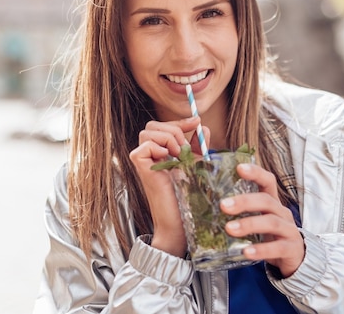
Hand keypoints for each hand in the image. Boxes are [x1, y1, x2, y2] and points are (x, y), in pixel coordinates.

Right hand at [128, 116, 208, 256]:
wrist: (181, 222)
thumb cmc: (188, 199)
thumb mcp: (197, 166)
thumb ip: (198, 147)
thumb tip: (202, 126)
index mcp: (162, 152)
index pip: (164, 126)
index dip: (181, 121)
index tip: (197, 122)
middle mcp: (150, 155)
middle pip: (153, 125)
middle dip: (173, 128)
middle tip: (186, 147)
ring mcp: (143, 162)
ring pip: (147, 132)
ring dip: (168, 138)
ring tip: (179, 156)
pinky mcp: (140, 169)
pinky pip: (143, 146)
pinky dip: (158, 148)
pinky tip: (169, 161)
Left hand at [220, 163, 304, 277]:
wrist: (295, 259)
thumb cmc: (271, 235)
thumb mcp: (259, 219)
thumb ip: (241, 212)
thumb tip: (207, 206)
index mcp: (273, 203)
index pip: (268, 181)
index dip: (256, 173)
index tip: (239, 168)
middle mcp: (282, 213)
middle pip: (266, 201)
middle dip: (245, 202)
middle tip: (223, 206)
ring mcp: (289, 231)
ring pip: (271, 223)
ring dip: (249, 224)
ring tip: (229, 229)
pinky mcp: (291, 250)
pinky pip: (277, 248)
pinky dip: (261, 250)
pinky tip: (246, 252)